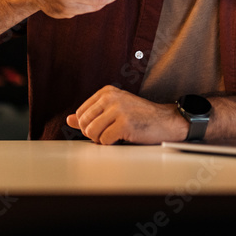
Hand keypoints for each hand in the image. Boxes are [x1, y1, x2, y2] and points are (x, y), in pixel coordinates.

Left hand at [66, 85, 186, 144]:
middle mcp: (111, 97)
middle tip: (108, 134)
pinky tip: (122, 138)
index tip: (101, 128)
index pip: (81, 113)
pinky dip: (111, 144)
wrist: (166, 121)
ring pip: (92, 132)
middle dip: (93, 134)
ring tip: (114, 136)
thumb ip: (91, 115)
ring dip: (101, 140)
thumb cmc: (140, 117)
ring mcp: (118, 109)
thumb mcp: (114, 110)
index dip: (88, 126)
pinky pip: (104, 140)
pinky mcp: (125, 123)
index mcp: (106, 92)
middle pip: (84, 123)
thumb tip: (68, 120)